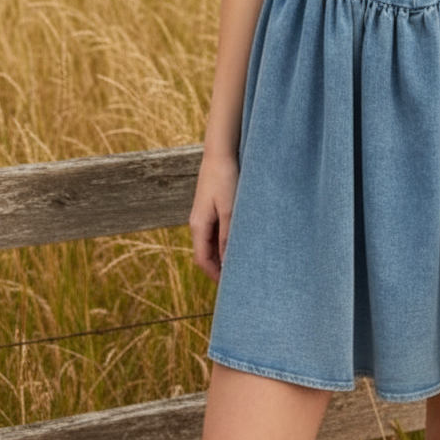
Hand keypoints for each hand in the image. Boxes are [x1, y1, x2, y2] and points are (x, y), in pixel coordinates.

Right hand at [189, 151, 239, 283]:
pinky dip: (224, 241)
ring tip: (241, 262)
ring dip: (222, 254)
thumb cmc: (225, 179)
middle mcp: (197, 223)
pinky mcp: (210, 207)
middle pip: (206, 253)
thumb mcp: (229, 210)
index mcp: (199, 226)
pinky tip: (238, 242)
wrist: (220, 153)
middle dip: (219, 267)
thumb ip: (228, 236)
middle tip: (238, 277)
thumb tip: (228, 261)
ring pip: (211, 243)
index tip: (231, 286)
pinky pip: (215, 231)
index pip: (202, 260)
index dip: (215, 275)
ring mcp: (203, 215)